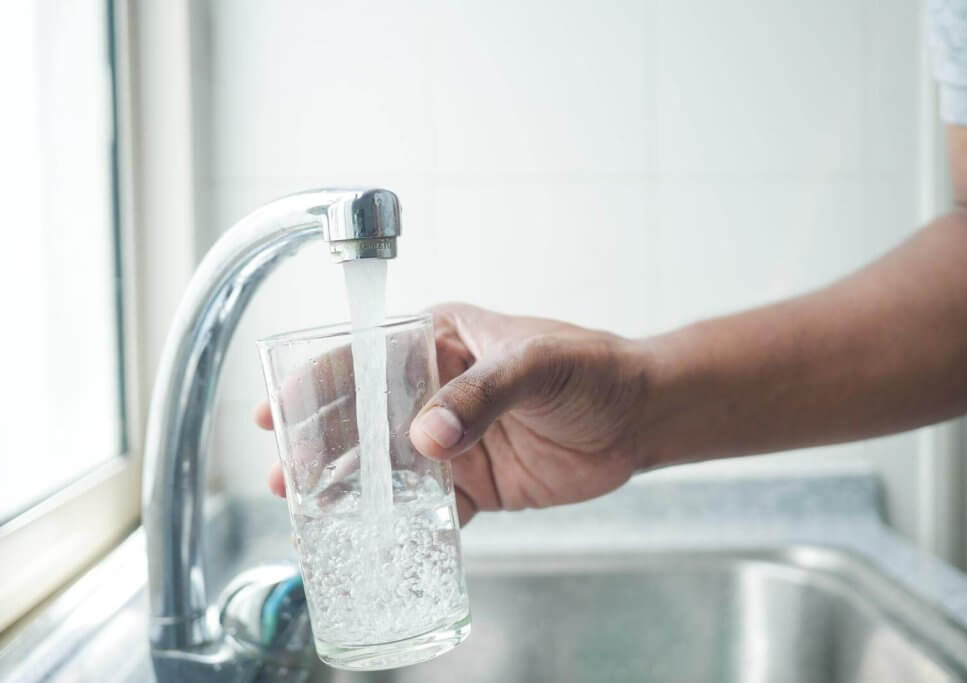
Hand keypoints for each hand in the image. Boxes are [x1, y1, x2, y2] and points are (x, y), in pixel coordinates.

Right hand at [254, 303, 650, 523]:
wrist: (639, 416)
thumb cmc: (590, 368)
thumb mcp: (535, 365)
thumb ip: (481, 395)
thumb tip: (427, 438)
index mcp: (440, 342)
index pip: (366, 358)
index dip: (316, 383)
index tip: (278, 412)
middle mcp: (435, 389)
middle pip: (363, 417)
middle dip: (320, 444)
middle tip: (285, 476)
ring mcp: (452, 439)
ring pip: (387, 465)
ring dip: (349, 487)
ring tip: (309, 511)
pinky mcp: (474, 483)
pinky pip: (428, 506)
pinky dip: (402, 523)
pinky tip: (372, 539)